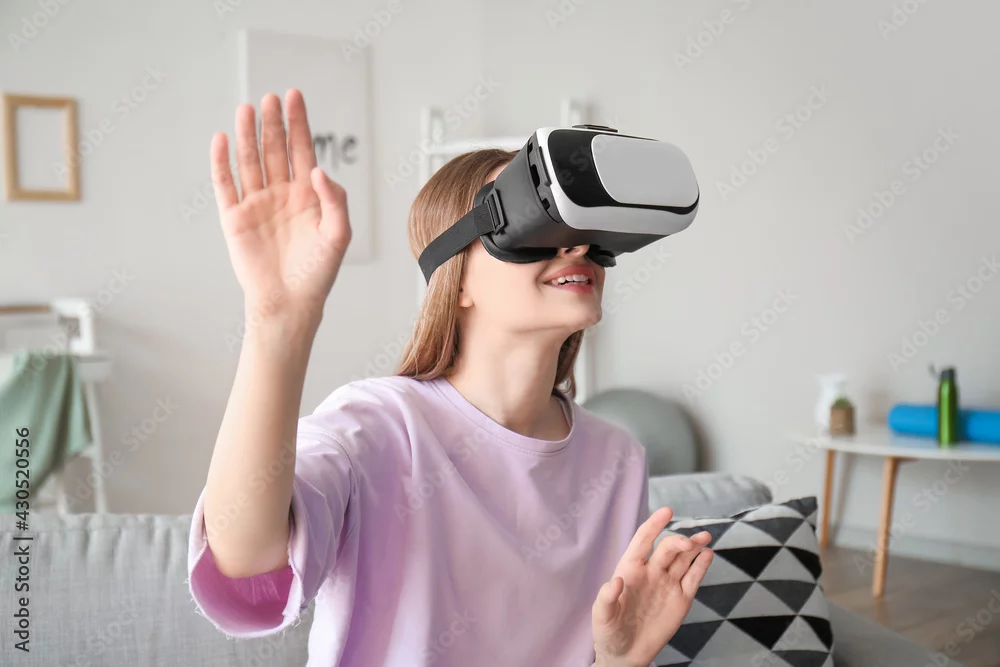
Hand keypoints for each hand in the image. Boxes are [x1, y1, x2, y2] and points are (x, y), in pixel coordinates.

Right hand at [210, 89, 350, 328]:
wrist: (289, 303)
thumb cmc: (318, 273)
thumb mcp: (338, 235)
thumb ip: (335, 200)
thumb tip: (316, 169)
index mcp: (307, 196)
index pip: (301, 150)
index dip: (298, 123)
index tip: (294, 96)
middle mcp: (281, 195)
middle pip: (275, 150)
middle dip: (273, 123)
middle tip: (271, 97)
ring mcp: (256, 205)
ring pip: (250, 161)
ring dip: (248, 135)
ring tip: (247, 109)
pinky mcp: (234, 219)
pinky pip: (226, 184)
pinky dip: (222, 162)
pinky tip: (223, 139)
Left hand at [592, 507, 713, 666]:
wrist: (626, 654)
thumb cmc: (609, 632)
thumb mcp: (602, 617)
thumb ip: (606, 598)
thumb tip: (616, 580)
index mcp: (630, 569)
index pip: (643, 540)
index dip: (654, 525)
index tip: (667, 511)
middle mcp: (651, 572)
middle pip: (667, 549)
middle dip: (678, 542)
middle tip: (688, 543)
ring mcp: (667, 584)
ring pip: (683, 559)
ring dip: (694, 547)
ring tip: (705, 536)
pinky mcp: (681, 599)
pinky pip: (693, 578)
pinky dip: (702, 566)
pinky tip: (708, 554)